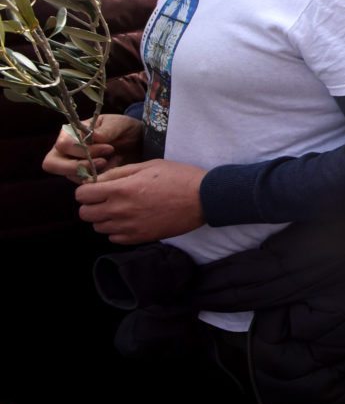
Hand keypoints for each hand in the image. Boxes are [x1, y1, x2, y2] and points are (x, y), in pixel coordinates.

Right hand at [41, 114, 142, 180]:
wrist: (136, 142)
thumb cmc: (122, 129)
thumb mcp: (119, 124)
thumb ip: (107, 129)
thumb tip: (93, 136)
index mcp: (69, 134)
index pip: (63, 145)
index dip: (84, 150)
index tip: (108, 148)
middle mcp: (64, 151)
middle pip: (52, 164)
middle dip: (77, 166)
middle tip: (103, 162)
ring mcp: (70, 166)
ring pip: (69, 176)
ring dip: (91, 173)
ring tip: (111, 163)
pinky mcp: (82, 178)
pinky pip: (83, 184)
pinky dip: (99, 180)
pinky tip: (112, 170)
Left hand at [75, 160, 204, 243]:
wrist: (203, 198)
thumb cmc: (178, 177)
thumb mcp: (148, 165)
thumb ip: (119, 173)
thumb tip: (98, 180)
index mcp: (120, 189)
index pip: (82, 194)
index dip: (87, 189)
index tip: (98, 187)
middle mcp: (119, 210)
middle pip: (85, 213)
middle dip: (91, 205)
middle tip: (107, 199)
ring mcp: (129, 227)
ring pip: (98, 227)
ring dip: (104, 218)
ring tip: (121, 210)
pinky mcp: (140, 238)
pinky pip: (114, 238)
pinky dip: (117, 230)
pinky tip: (130, 220)